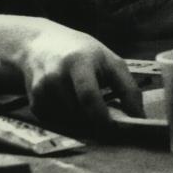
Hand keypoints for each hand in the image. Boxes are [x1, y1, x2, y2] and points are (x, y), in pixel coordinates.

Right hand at [14, 18, 142, 128]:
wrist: (41, 43)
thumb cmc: (84, 54)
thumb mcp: (109, 60)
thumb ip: (126, 87)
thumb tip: (139, 118)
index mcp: (82, 60)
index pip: (89, 95)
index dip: (102, 117)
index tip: (117, 130)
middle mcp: (59, 72)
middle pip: (78, 111)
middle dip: (94, 122)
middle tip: (106, 124)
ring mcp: (44, 84)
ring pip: (67, 119)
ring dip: (80, 120)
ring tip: (84, 104)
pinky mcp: (33, 96)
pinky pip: (54, 120)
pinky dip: (64, 118)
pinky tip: (66, 101)